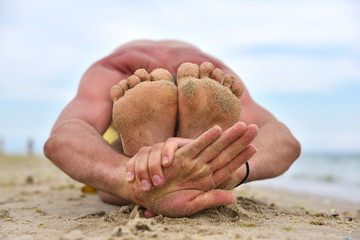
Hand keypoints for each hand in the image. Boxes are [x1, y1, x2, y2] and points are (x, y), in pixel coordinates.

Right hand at [125, 122, 256, 216]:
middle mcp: (202, 169)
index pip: (229, 167)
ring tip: (243, 126)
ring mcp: (192, 162)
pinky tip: (217, 130)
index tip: (255, 147)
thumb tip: (233, 197)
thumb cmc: (166, 204)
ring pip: (214, 147)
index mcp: (208, 182)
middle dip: (240, 141)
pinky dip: (206, 138)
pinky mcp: (180, 157)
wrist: (146, 197)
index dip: (242, 157)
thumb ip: (211, 199)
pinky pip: (195, 146)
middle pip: (225, 153)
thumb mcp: (191, 206)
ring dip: (228, 137)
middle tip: (255, 129)